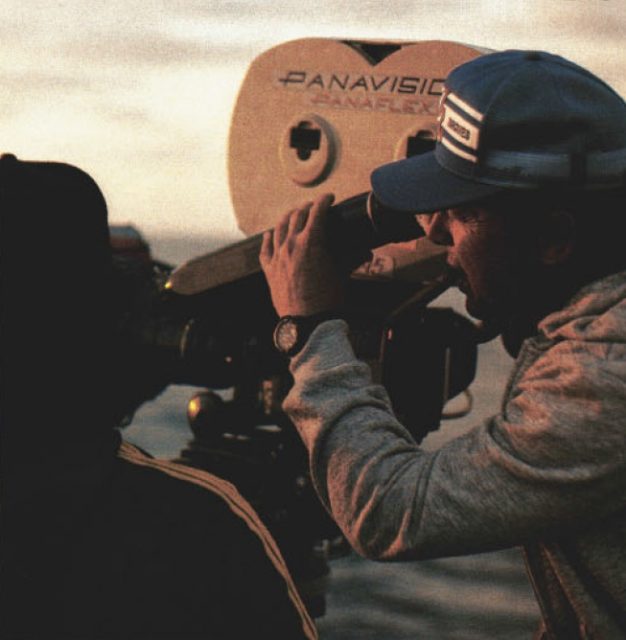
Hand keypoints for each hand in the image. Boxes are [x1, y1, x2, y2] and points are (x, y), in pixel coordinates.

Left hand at [259, 194, 344, 316]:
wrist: (307, 323)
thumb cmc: (327, 301)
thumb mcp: (342, 276)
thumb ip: (352, 259)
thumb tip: (365, 253)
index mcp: (311, 242)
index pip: (317, 212)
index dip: (324, 201)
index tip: (328, 198)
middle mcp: (291, 245)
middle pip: (297, 216)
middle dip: (307, 208)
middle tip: (314, 207)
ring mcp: (278, 257)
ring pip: (279, 228)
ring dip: (288, 218)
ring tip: (293, 214)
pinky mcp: (269, 270)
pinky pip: (265, 249)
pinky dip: (268, 238)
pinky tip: (270, 234)